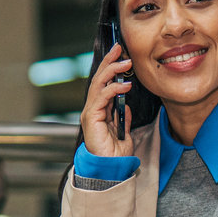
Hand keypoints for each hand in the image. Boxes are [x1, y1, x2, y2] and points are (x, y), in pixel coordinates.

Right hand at [80, 42, 135, 157]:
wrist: (110, 169)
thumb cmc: (115, 155)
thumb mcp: (125, 132)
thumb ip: (123, 118)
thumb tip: (127, 107)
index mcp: (100, 110)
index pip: (104, 83)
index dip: (111, 67)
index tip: (121, 54)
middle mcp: (93, 109)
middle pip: (99, 78)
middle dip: (109, 61)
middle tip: (120, 48)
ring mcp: (90, 113)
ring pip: (98, 84)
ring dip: (112, 71)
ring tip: (126, 63)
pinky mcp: (91, 118)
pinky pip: (101, 98)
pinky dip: (113, 89)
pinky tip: (125, 85)